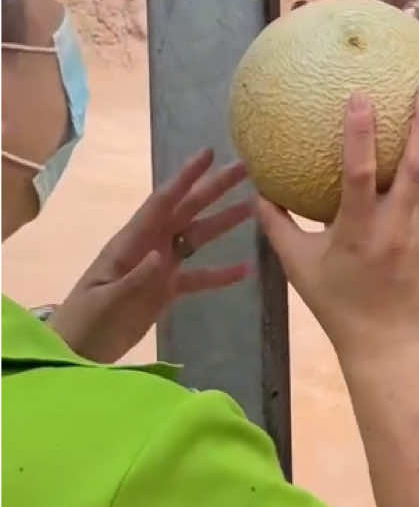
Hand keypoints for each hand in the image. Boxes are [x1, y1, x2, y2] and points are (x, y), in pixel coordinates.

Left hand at [47, 150, 251, 364]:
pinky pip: (197, 277)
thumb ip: (135, 279)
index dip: (185, 178)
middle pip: (185, 211)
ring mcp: (159, 267)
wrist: (77, 353)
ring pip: (196, 238)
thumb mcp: (107, 301)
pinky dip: (219, 274)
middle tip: (243, 168)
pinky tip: (245, 271)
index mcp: (131, 242)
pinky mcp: (165, 290)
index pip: (162, 203)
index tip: (208, 154)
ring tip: (253, 208)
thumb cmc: (86, 323)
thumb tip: (161, 256)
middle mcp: (149, 246)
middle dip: (213, 189)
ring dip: (222, 223)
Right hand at [258, 83, 418, 366]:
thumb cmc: (335, 300)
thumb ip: (276, 224)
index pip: (360, 176)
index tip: (360, 96)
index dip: (361, 136)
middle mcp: (396, 227)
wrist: (385, 340)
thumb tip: (256, 186)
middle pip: (417, 168)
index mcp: (358, 232)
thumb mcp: (298, 265)